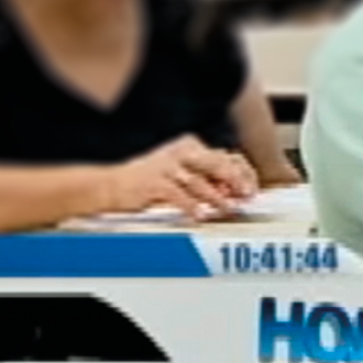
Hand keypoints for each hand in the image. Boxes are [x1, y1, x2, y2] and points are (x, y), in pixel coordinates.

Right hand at [98, 136, 258, 220]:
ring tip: (228, 209)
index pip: (226, 156)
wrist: (111, 186)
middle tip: (246, 196)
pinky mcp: (153, 182)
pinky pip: (178, 194)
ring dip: (217, 198)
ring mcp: (166, 166)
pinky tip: (201, 216)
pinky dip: (192, 206)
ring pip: (199, 181)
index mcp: (190, 146)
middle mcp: (180, 152)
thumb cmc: (150, 183)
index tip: (251, 190)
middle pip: (217, 164)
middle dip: (236, 181)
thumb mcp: (182, 176)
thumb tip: (234, 192)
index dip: (243, 173)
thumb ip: (207, 180)